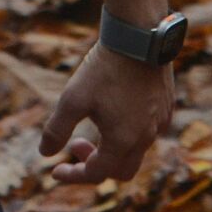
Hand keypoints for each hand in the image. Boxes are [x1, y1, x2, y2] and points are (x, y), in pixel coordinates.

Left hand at [38, 44, 174, 186]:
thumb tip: (45, 153)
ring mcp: (159, 122)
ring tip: (94, 121)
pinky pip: (148, 132)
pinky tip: (116, 109)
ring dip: (112, 147)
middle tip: (76, 144)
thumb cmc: (105, 68)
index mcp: (123, 142)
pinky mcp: (166, 107)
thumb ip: (56, 130)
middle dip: (96, 165)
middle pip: (120, 171)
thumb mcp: (72, 99)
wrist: (139, 35)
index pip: (96, 174)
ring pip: (136, 151)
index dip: (73, 176)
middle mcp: (146, 138)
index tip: (54, 170)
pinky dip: (129, 133)